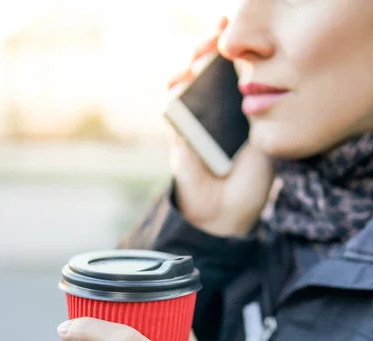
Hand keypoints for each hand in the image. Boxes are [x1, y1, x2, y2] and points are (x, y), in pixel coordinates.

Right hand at [167, 18, 273, 236]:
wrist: (228, 216)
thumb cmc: (250, 182)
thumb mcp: (264, 141)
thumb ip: (258, 110)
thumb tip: (255, 72)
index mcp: (233, 113)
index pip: (227, 73)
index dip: (227, 49)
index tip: (232, 29)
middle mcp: (211, 115)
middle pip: (202, 72)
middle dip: (207, 48)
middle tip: (218, 35)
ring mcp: (192, 125)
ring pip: (183, 85)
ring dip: (190, 65)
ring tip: (202, 55)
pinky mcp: (178, 139)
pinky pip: (172, 110)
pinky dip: (176, 93)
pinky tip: (184, 81)